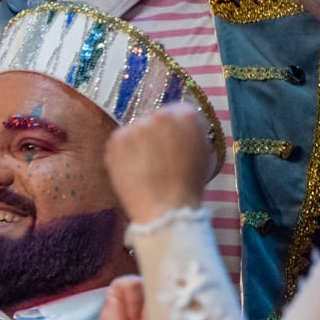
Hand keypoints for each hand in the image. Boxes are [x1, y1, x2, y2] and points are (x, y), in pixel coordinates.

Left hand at [104, 104, 215, 224]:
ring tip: (144, 167)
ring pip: (135, 129)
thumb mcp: (203, 151)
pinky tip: (132, 169)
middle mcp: (161, 115)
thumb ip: (192, 132)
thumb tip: (180, 127)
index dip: (173, 129)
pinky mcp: (116, 139)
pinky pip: (119, 141)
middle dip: (154, 134)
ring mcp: (136, 126)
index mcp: (187, 115)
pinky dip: (123, 153)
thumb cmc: (188, 185)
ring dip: (138, 143)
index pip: (177, 111)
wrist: (165, 208)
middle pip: (154, 118)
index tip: (171, 142)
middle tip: (156, 157)